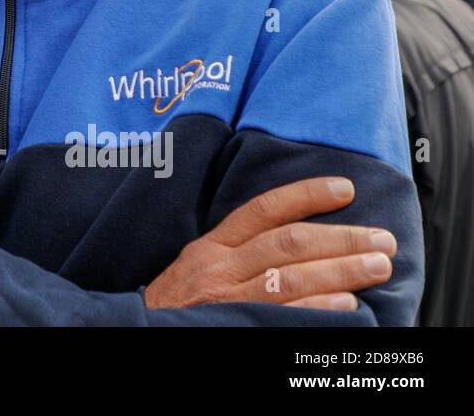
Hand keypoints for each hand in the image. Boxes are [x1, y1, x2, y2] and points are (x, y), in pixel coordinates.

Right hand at [144, 177, 395, 311]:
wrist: (142, 333)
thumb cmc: (177, 307)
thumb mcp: (197, 268)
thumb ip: (236, 252)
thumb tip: (299, 241)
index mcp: (211, 247)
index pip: (263, 210)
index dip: (306, 195)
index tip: (345, 189)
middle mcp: (218, 268)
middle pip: (287, 242)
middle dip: (340, 237)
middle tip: (382, 239)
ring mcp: (226, 299)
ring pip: (290, 277)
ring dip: (341, 269)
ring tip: (377, 266)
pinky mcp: (234, 326)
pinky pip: (282, 314)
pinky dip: (318, 308)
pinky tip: (348, 305)